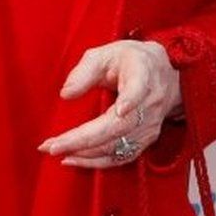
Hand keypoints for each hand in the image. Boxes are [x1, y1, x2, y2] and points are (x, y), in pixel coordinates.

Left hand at [36, 39, 182, 168]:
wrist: (162, 73)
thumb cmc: (129, 60)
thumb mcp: (105, 54)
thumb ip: (84, 71)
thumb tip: (66, 94)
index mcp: (142, 74)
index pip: (139, 88)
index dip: (131, 99)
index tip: (120, 110)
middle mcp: (150, 103)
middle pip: (118, 126)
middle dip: (83, 140)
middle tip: (52, 145)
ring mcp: (150, 124)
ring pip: (118, 146)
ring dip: (85, 153)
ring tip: (56, 151)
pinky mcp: (146, 139)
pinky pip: (121, 156)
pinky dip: (96, 161)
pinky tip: (74, 159)